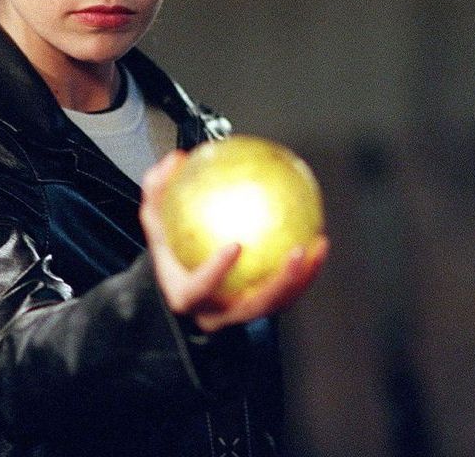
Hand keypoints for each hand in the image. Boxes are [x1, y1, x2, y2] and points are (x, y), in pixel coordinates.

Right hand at [140, 150, 328, 332]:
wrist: (182, 284)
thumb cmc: (170, 253)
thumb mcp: (156, 223)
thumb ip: (159, 192)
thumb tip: (174, 160)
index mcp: (188, 295)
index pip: (201, 288)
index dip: (216, 270)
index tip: (234, 244)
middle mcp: (217, 312)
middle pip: (252, 307)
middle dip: (278, 283)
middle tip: (294, 251)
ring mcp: (242, 314)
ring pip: (279, 302)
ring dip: (303, 276)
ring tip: (318, 245)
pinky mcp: (261, 308)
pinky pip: (289, 291)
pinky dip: (307, 268)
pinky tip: (318, 241)